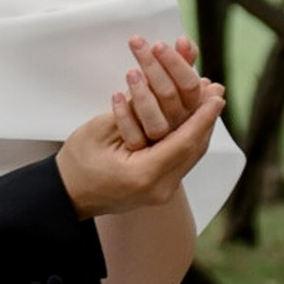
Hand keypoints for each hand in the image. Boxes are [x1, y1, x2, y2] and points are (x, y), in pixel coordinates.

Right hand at [56, 54, 225, 217]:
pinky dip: (187, 137)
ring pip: (190, 154)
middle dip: (206, 118)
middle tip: (216, 91)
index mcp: (143, 175)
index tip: (216, 96)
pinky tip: (192, 119)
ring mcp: (161, 192)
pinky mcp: (159, 188)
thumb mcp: (101, 130)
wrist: (67, 195)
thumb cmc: (77, 163)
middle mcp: (159, 188)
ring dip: (200, 126)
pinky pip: (180, 159)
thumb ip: (133, 111)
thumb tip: (162, 88)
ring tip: (209, 100)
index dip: (202, 117)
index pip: (183, 142)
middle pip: (193, 149)